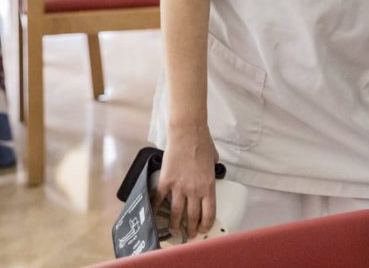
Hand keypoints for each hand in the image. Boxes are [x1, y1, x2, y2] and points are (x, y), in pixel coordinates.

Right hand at [155, 124, 218, 239]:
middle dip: (191, 229)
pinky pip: (159, 199)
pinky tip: (154, 217)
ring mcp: (179, 187)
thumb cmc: (203, 143)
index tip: (203, 230)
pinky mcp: (166, 181)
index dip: (205, 225)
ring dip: (175, 225)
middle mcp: (194, 190)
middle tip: (189, 235)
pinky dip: (156, 209)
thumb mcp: (214, 161)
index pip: (209, 213)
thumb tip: (210, 176)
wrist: (187, 133)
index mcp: (208, 186)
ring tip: (174, 232)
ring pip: (176, 212)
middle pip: (192, 216)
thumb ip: (212, 172)